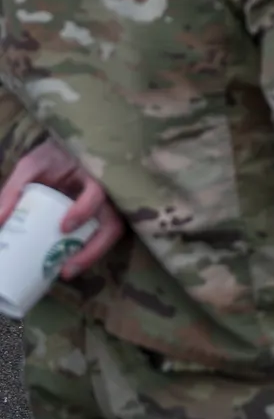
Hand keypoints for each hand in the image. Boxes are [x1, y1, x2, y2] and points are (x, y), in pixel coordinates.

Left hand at [0, 138, 126, 277]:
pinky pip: (103, 234)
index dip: (85, 210)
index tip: (63, 227)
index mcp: (93, 174)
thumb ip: (15, 189)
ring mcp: (111, 204)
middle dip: (93, 249)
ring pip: (112, 233)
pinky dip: (89, 250)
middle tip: (66, 269)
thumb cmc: (56, 153)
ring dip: (92, 255)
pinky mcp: (105, 215)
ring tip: (66, 272)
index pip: (98, 193)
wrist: (76, 146)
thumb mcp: (33, 165)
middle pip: (113, 223)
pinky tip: (69, 262)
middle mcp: (110, 192)